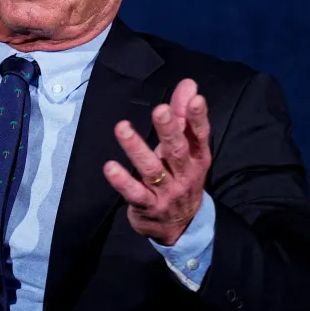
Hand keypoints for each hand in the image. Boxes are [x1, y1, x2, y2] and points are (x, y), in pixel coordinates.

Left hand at [103, 78, 211, 245]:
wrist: (182, 226)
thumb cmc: (181, 176)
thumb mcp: (187, 148)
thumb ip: (184, 115)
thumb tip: (189, 84)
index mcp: (197, 157)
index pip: (199, 135)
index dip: (197, 118)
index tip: (195, 99)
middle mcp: (185, 174)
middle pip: (177, 150)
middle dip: (169, 130)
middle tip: (160, 110)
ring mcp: (167, 193)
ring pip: (152, 169)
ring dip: (137, 148)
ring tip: (122, 128)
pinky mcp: (148, 207)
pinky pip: (134, 193)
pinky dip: (122, 181)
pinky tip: (110, 167)